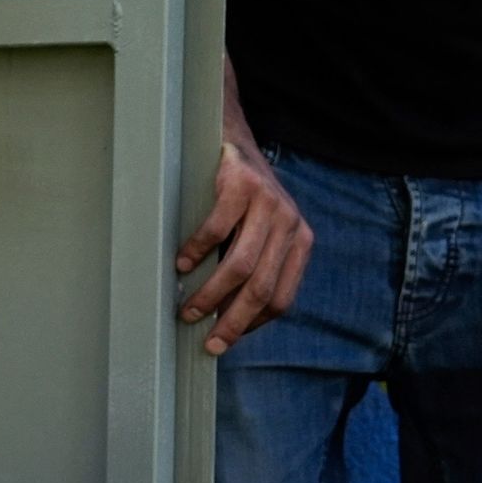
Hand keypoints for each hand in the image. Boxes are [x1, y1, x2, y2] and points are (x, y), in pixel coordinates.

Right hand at [173, 134, 311, 353]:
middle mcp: (290, 223)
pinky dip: (196, 252)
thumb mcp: (261, 233)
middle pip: (261, 288)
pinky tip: (182, 264)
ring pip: (240, 266)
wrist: (232, 140)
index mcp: (299, 241)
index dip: (252, 325)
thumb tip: (227, 318)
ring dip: (210, 294)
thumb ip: (257, 266)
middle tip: (208, 342)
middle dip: (231, 322)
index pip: (281, 298)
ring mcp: (269, 202)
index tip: (225, 340)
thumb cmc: (240, 197)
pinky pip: (217, 230)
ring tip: (188, 309)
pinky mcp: (242, 185)